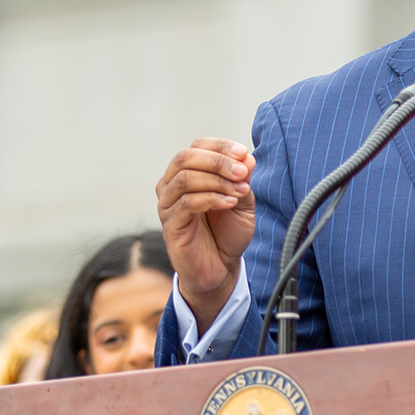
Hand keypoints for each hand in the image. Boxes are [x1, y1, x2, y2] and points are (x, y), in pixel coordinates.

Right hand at [156, 138, 256, 327]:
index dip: (220, 146)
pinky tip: (230, 203)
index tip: (243, 153)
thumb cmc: (227, 233)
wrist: (221, 268)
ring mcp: (167, 205)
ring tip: (240, 192)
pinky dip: (211, 199)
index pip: (197, 147)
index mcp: (188, 174)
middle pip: (185, 157)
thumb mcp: (243, 202)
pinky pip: (186, 203)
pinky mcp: (170, 225)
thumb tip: (247, 157)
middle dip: (218, 161)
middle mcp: (171, 185)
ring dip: (217, 181)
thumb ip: (243, 180)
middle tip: (242, 172)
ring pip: (185, 178)